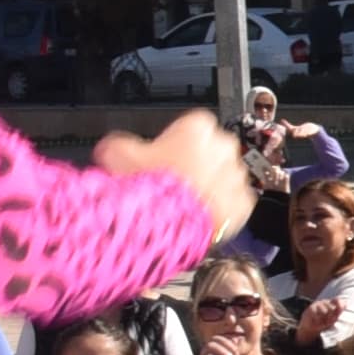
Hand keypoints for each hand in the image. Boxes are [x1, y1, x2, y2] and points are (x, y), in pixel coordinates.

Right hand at [106, 111, 253, 242]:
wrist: (167, 227)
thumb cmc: (148, 190)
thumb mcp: (119, 157)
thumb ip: (117, 146)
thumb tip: (110, 148)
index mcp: (197, 127)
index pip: (192, 128)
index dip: (177, 143)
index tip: (166, 157)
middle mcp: (223, 147)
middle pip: (211, 151)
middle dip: (197, 164)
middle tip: (174, 182)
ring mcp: (235, 175)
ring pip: (224, 177)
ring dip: (209, 187)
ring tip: (184, 203)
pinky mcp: (243, 202)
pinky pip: (234, 202)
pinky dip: (221, 209)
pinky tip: (199, 215)